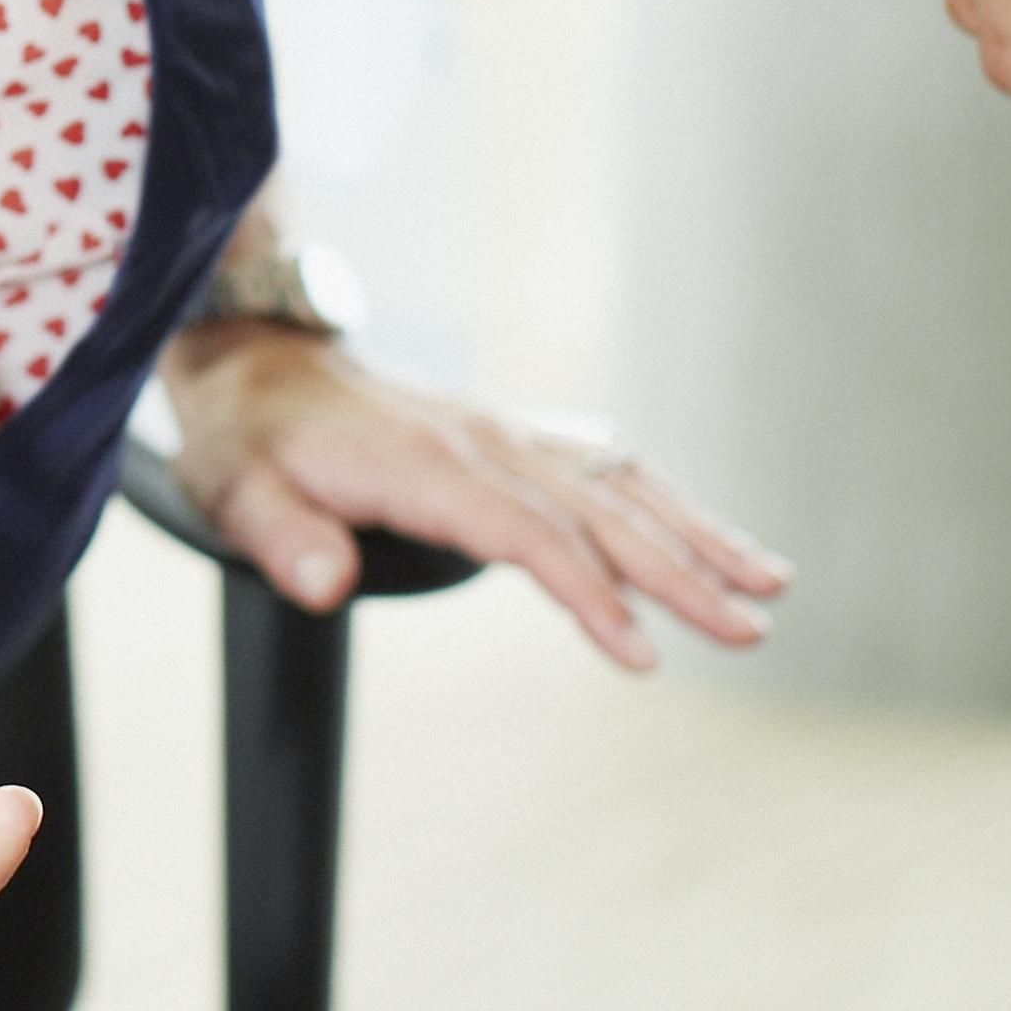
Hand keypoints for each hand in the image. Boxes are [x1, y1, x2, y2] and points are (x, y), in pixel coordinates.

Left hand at [160, 326, 786, 667]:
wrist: (260, 358)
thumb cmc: (251, 441)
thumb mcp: (237, 492)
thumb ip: (283, 541)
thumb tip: (325, 585)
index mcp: (425, 463)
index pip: (528, 533)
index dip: (588, 592)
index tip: (644, 653)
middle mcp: (483, 441)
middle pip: (599, 511)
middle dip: (682, 573)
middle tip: (751, 631)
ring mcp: (507, 432)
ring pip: (622, 484)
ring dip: (698, 534)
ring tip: (772, 585)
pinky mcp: (516, 436)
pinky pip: (606, 466)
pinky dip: (667, 502)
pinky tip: (712, 538)